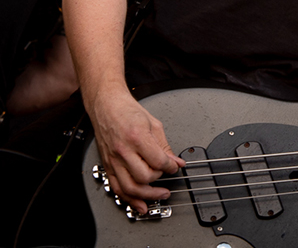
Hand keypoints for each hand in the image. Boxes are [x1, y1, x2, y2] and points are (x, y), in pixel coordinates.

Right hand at [89, 87, 184, 213]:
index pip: (158, 161)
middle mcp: (123, 151)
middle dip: (159, 180)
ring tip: (159, 196)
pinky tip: (139, 204)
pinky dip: (128, 199)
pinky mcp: (107, 165)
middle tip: (168, 178)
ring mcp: (113, 160)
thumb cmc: (128, 111)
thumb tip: (176, 161)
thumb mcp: (153, 124)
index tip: (175, 166)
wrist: (106, 106)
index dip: (170, 167)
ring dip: (146, 196)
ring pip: (129, 187)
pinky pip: (116, 188)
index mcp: (137, 137)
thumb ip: (165, 146)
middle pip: (144, 177)